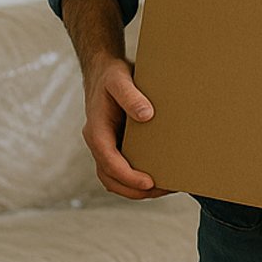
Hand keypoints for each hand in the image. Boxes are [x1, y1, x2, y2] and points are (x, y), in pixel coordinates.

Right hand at [81, 57, 167, 199]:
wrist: (103, 71)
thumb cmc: (112, 75)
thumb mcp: (120, 80)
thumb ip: (131, 96)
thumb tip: (146, 115)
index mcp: (96, 130)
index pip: (108, 161)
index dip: (128, 176)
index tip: (149, 183)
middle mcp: (98, 142)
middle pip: (110, 178)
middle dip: (134, 190)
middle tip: (164, 190)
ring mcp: (106, 145)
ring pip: (114, 178)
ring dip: (136, 189)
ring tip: (165, 188)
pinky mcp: (115, 145)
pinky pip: (122, 169)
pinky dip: (136, 179)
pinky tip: (159, 177)